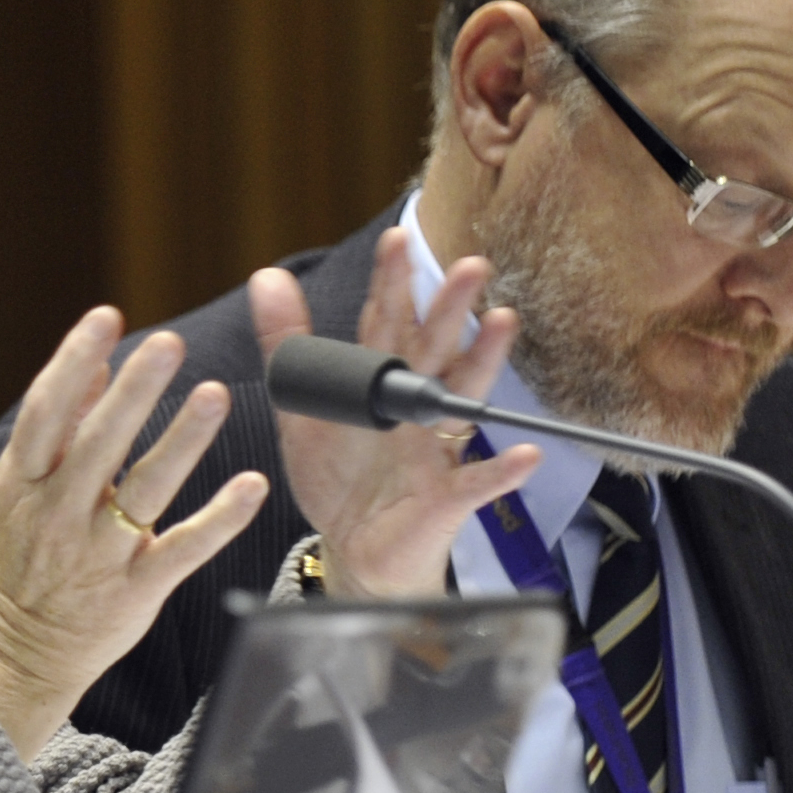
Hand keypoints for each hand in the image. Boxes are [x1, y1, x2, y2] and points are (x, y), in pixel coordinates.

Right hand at [0, 308, 270, 753]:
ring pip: (145, 490)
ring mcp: (98, 555)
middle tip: (169, 344)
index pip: (46, 412)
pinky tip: (251, 485)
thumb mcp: (16, 491)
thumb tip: (90, 363)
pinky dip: (220, 518)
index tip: (106, 317)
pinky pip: (184, 549)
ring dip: (182, 440)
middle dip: (135, 391)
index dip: (73, 360)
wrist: (11, 656)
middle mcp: (58, 515)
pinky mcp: (136, 591)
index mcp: (21, 484)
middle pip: (100, 444)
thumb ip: (58, 428)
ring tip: (215, 394)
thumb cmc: (16, 562)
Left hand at [259, 228, 543, 596]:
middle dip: (449, 307)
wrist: (355, 552)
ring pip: (463, 398)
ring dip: (485, 361)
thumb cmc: (340, 478)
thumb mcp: (303, 410)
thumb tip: (267, 276)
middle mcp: (414, 408)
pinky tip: (525, 454)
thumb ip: (289, 345)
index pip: (386, 324)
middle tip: (469, 264)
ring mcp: (435, 450)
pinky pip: (478, 482)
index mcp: (379, 385)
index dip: (391, 284)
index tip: (397, 239)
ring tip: (503, 323)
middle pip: (433, 349)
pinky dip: (502, 470)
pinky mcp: (447, 498)